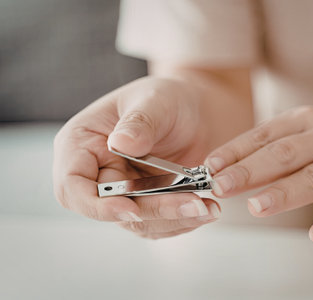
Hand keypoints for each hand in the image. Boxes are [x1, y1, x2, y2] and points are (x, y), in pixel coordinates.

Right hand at [53, 77, 219, 238]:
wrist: (192, 110)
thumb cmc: (166, 98)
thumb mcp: (154, 100)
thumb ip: (140, 121)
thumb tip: (122, 143)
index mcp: (82, 145)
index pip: (73, 188)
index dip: (97, 206)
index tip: (131, 209)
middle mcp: (98, 173)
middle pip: (112, 210)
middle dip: (154, 211)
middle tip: (193, 205)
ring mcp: (123, 191)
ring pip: (140, 222)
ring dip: (174, 219)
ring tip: (207, 208)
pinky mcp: (147, 202)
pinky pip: (160, 222)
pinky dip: (184, 219)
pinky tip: (206, 208)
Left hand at [205, 105, 312, 242]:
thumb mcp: (305, 129)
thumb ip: (270, 147)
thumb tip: (224, 167)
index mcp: (307, 120)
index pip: (265, 135)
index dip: (236, 151)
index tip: (210, 168)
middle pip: (287, 154)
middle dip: (251, 171)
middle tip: (222, 186)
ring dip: (286, 192)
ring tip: (257, 206)